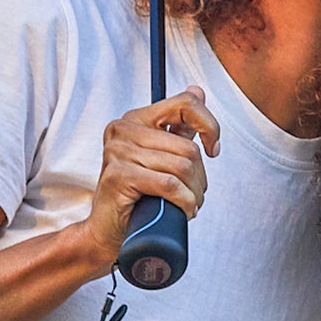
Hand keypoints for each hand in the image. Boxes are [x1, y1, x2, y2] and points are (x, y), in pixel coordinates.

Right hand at [85, 87, 220, 265]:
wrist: (107, 229)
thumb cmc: (136, 194)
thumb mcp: (160, 154)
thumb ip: (178, 125)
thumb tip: (197, 91)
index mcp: (135, 118)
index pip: (185, 103)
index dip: (208, 124)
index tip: (213, 148)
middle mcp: (123, 129)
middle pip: (187, 147)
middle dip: (200, 177)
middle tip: (196, 194)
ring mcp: (118, 151)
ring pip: (181, 167)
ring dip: (194, 194)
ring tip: (189, 205)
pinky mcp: (118, 175)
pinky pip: (169, 185)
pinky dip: (184, 201)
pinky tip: (184, 210)